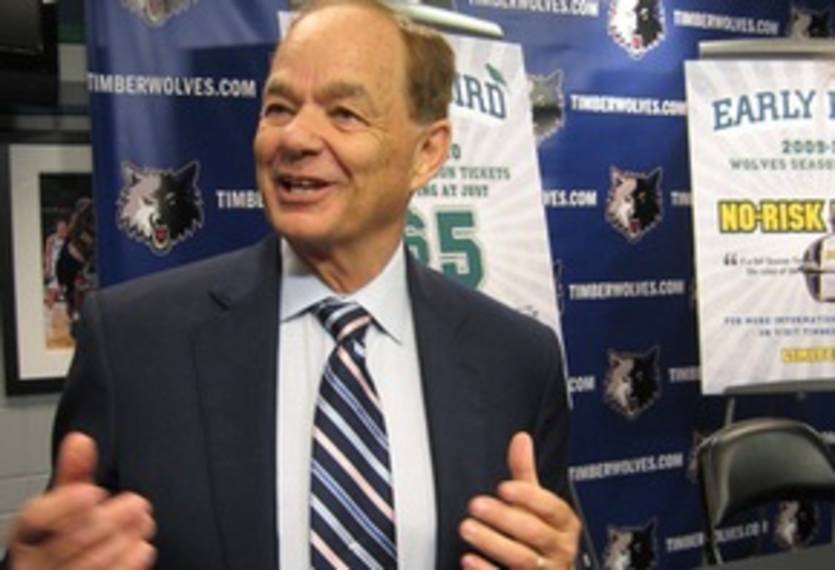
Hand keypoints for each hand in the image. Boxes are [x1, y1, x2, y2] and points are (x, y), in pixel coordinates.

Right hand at [7, 432, 155, 569]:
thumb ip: (74, 475)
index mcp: (28, 536)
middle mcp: (35, 564)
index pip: (35, 518)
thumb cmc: (66, 538)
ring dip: (124, 539)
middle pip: (69, 541)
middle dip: (110, 519)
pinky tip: (143, 548)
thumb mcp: (66, 506)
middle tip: (138, 504)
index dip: (66, 504)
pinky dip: (128, 563)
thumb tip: (80, 440)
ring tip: (144, 522)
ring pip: (89, 565)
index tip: (95, 492)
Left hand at [459, 432, 580, 568]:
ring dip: (492, 542)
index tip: (504, 488)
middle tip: (476, 505)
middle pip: (534, 532)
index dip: (528, 497)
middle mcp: (559, 549)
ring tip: (467, 528)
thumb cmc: (542, 537)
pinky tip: (469, 560)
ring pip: (521, 558)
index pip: (551, 508)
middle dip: (503, 518)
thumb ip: (526, 473)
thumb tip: (521, 438)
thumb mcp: (538, 504)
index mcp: (564, 524)